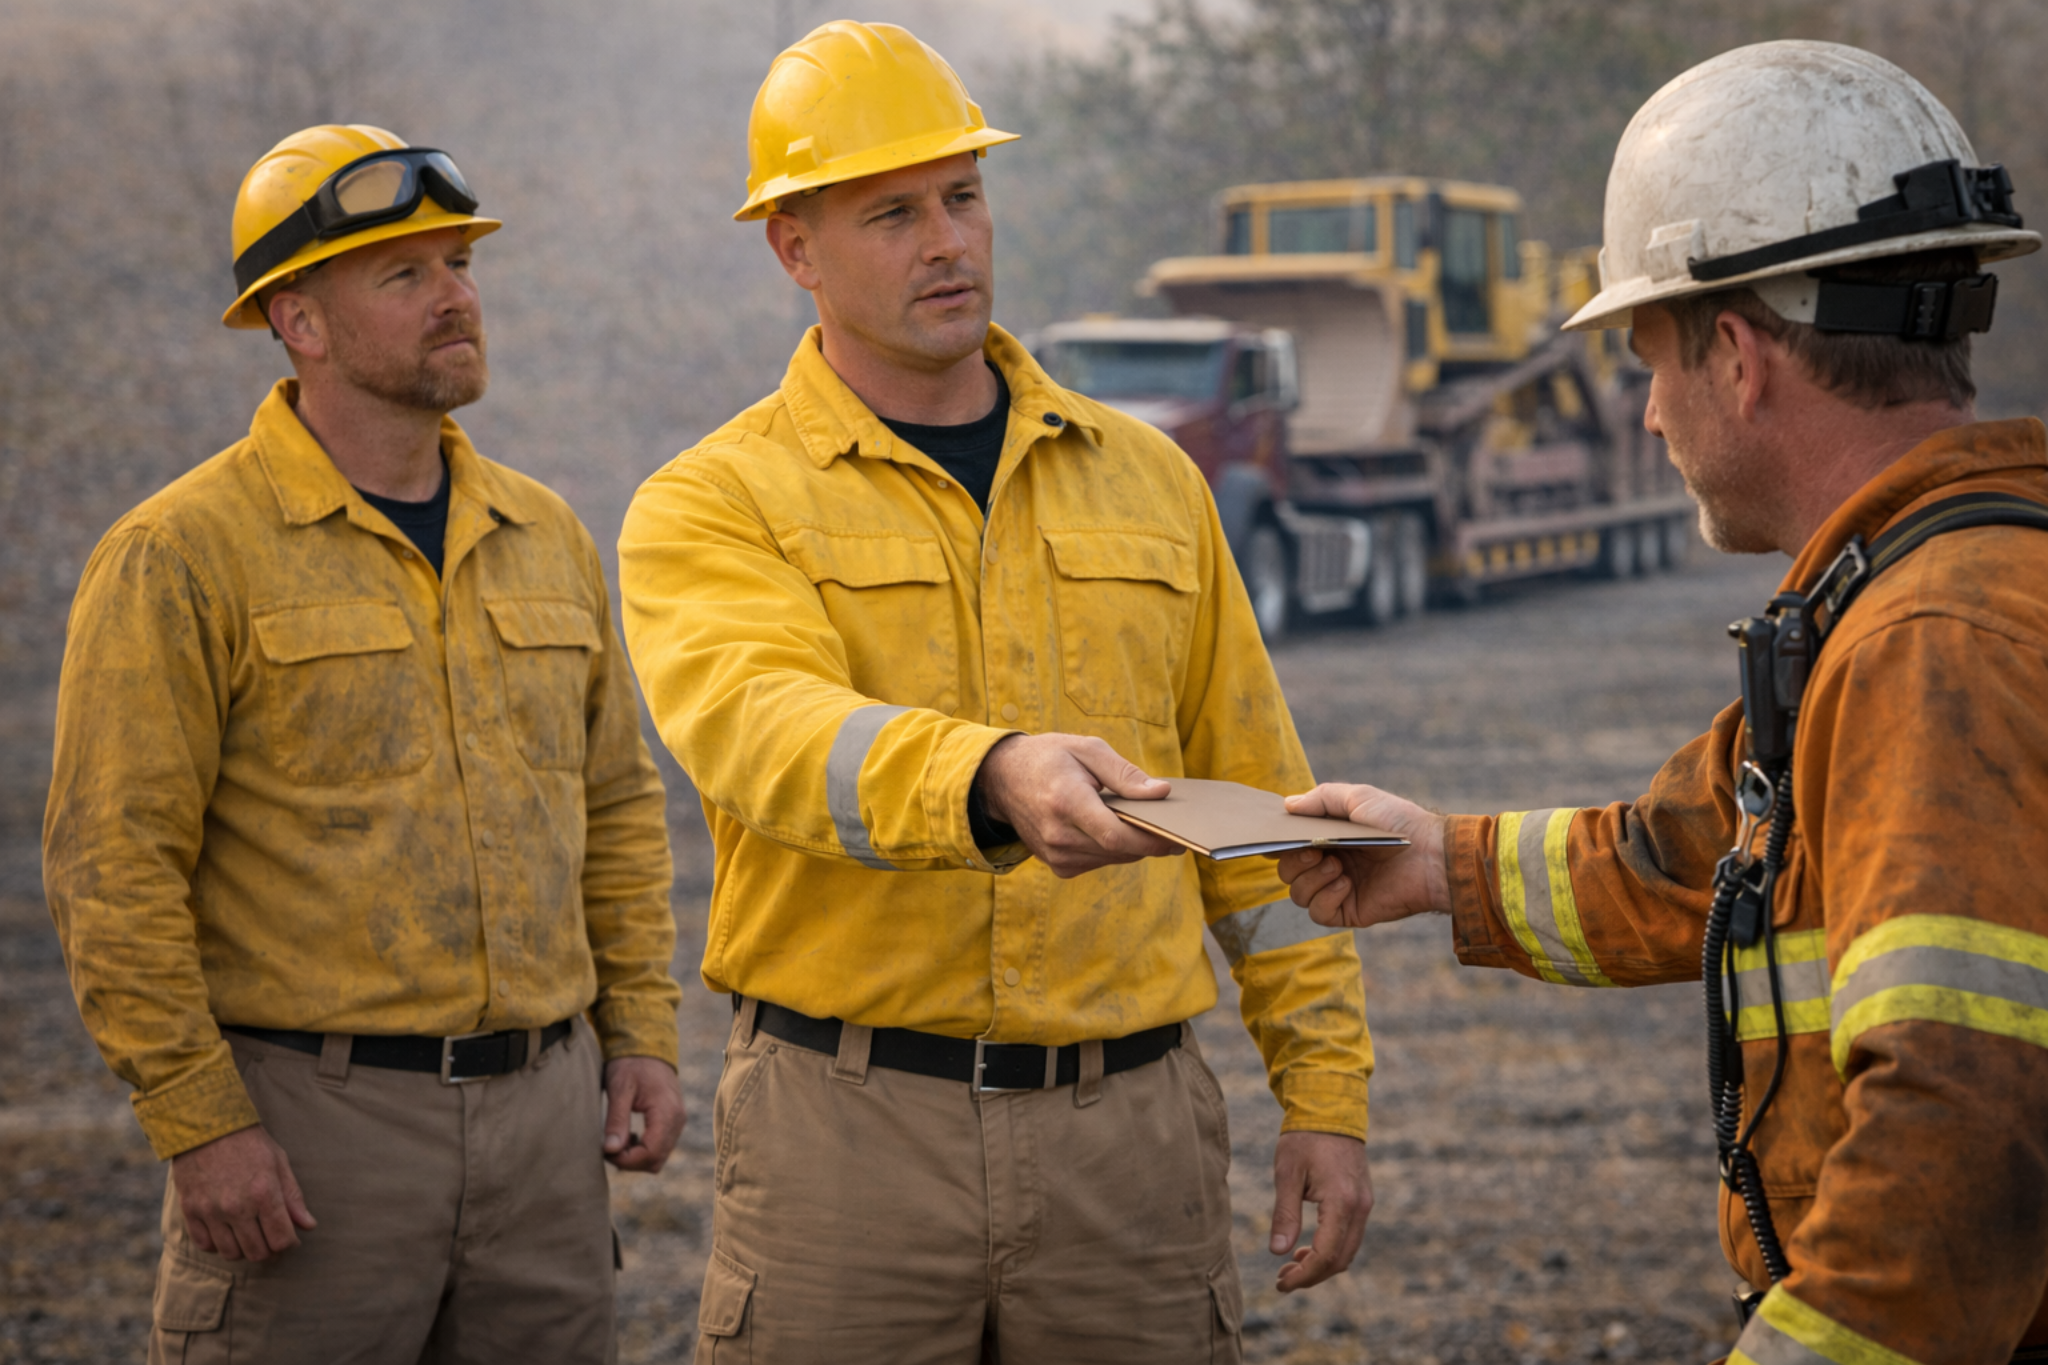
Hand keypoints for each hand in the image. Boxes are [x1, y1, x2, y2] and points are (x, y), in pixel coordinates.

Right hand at [171, 1125, 316, 1261]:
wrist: (207, 1126)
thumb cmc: (249, 1143)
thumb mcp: (279, 1163)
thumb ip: (293, 1197)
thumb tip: (308, 1225)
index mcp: (264, 1193)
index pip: (281, 1239)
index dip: (290, 1244)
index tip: (290, 1239)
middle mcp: (237, 1207)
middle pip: (257, 1252)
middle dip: (269, 1252)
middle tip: (271, 1242)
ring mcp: (211, 1211)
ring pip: (231, 1253)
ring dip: (244, 1251)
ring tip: (250, 1237)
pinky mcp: (190, 1211)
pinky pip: (205, 1245)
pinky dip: (217, 1245)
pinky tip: (226, 1233)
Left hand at [603, 1056, 685, 1172]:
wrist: (648, 1045)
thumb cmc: (631, 1063)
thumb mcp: (619, 1089)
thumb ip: (616, 1120)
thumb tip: (611, 1150)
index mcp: (666, 1112)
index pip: (650, 1153)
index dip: (626, 1160)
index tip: (605, 1151)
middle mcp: (677, 1120)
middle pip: (656, 1160)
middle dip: (630, 1161)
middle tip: (608, 1146)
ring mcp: (678, 1121)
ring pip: (659, 1157)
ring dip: (637, 1156)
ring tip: (617, 1140)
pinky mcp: (674, 1120)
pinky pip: (662, 1146)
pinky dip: (644, 1149)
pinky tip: (630, 1136)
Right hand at [975, 733, 1181, 877]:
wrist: (1002, 779)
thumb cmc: (1049, 758)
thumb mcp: (1087, 749)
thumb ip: (1125, 773)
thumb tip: (1161, 793)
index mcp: (1065, 801)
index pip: (1115, 835)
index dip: (1150, 840)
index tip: (1176, 837)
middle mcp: (1058, 834)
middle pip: (1118, 850)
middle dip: (1149, 842)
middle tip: (1173, 830)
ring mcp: (1055, 854)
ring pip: (1112, 858)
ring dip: (1132, 845)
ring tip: (1143, 823)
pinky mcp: (1057, 865)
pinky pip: (1098, 862)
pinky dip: (1113, 849)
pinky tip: (1112, 829)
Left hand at [1270, 1131, 1372, 1292]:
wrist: (1331, 1107)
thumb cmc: (1305, 1138)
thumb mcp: (1287, 1173)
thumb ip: (1285, 1214)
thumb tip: (1277, 1251)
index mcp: (1341, 1202)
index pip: (1326, 1255)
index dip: (1304, 1276)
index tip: (1281, 1283)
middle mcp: (1359, 1207)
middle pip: (1340, 1260)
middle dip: (1312, 1276)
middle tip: (1283, 1278)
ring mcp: (1364, 1203)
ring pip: (1348, 1250)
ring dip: (1322, 1265)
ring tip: (1291, 1265)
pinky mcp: (1362, 1199)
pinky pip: (1350, 1236)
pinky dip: (1331, 1249)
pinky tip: (1307, 1247)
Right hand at [1279, 783, 1449, 927]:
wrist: (1432, 855)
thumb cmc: (1399, 821)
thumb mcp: (1359, 797)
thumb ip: (1320, 798)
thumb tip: (1286, 806)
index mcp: (1329, 839)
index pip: (1290, 847)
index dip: (1278, 845)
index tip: (1276, 840)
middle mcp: (1331, 865)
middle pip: (1287, 872)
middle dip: (1293, 862)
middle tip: (1315, 852)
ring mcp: (1339, 890)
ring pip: (1298, 894)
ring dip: (1309, 879)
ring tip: (1336, 866)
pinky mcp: (1350, 911)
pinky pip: (1318, 913)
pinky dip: (1325, 898)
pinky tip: (1345, 883)